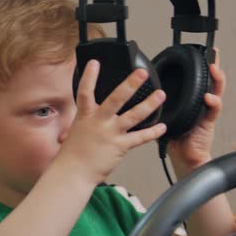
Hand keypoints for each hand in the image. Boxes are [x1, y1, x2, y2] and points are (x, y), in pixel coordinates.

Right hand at [56, 60, 167, 185]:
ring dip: (149, 104)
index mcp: (85, 116)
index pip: (85, 92)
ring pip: (134, 115)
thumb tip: (85, 116)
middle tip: (141, 73)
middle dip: (130, 84)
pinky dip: (152, 132)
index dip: (90, 76)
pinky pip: (140, 137)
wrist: (74, 172)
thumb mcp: (74, 131)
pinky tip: (162, 126)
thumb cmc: (73, 154)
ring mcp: (111, 133)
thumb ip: (83, 121)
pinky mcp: (120, 146)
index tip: (95, 63)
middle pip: (116, 98)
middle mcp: (99, 122)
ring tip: (160, 95)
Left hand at [168, 48, 226, 177]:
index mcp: (188, 101)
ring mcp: (206, 112)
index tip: (200, 52)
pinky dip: (213, 103)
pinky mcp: (208, 123)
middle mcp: (199, 104)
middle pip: (209, 82)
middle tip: (214, 54)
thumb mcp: (164, 114)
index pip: (195, 80)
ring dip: (217, 81)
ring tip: (215, 69)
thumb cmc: (173, 137)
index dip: (198, 67)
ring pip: (215, 92)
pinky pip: (213, 111)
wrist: (183, 158)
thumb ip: (159, 103)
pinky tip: (209, 97)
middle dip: (213, 68)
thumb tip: (140, 88)